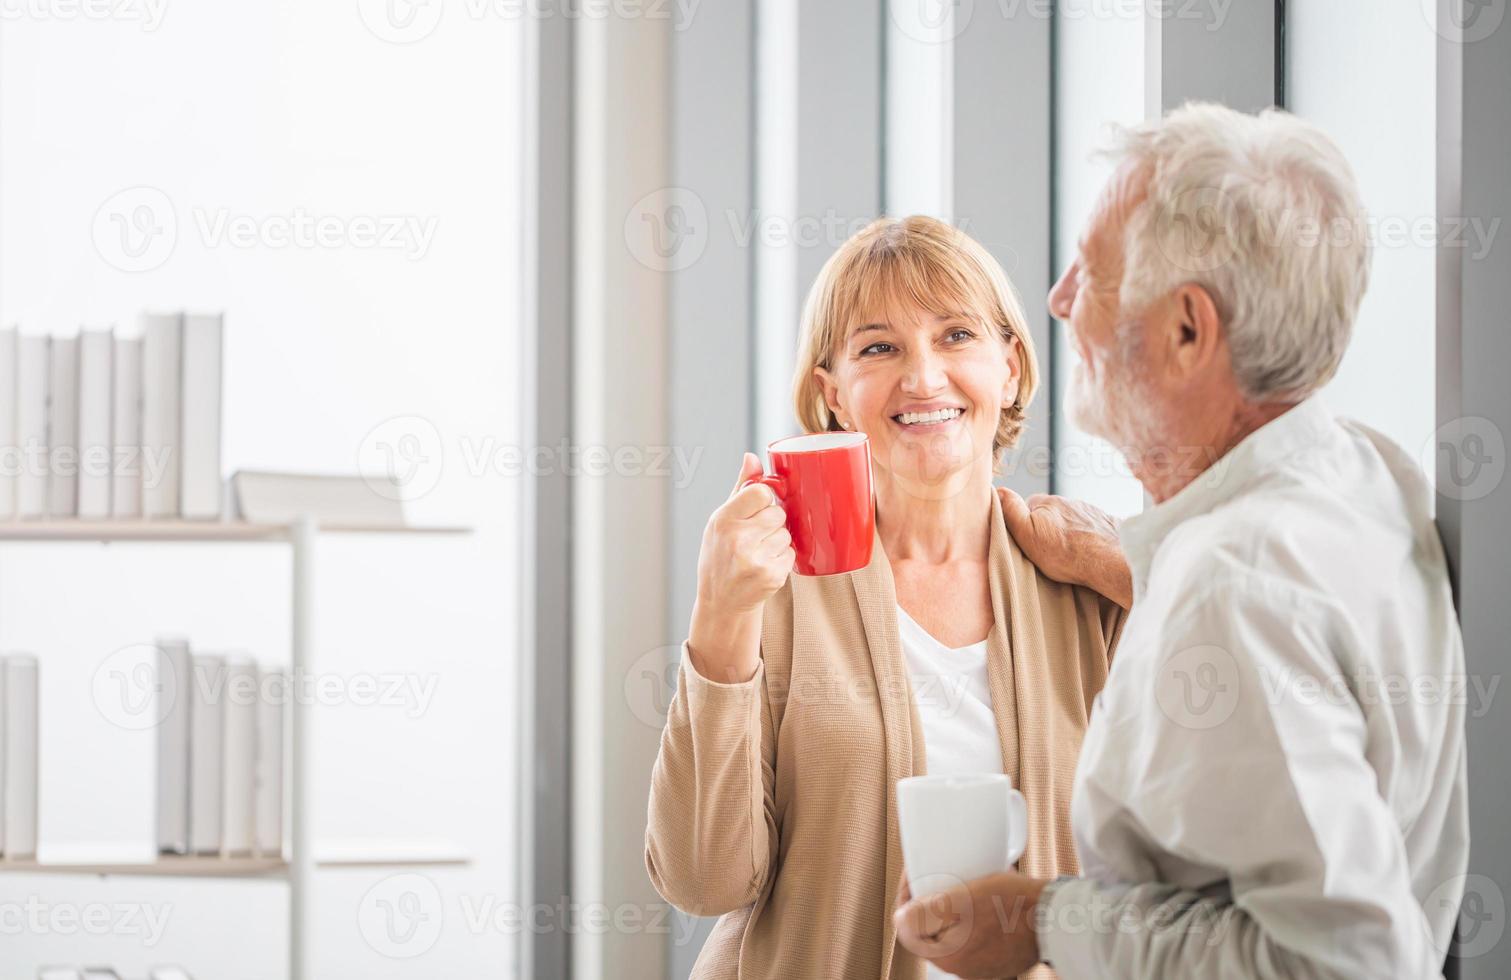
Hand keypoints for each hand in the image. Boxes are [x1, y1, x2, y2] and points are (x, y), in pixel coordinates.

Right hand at [687, 453, 795, 681]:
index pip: (762, 492)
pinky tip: (764, 566)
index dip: (764, 499)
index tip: (758, 508)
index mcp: (723, 520)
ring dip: (778, 541)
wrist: (720, 602)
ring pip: (787, 534)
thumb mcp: (720, 521)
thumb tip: (752, 457)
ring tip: (758, 553)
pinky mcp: (771, 576)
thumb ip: (740, 488)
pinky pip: (791, 554)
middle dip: (772, 523)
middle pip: (778, 513)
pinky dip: (782, 559)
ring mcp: (755, 560)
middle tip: (756, 536)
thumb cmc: (719, 556)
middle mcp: (738, 539)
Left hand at [893, 871, 1047, 977]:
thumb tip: (899, 919)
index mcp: (947, 956)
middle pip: (929, 929)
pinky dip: (974, 917)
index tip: (914, 874)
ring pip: (953, 931)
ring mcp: (981, 965)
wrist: (1055, 917)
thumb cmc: (1011, 905)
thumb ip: (925, 914)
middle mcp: (962, 968)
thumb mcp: (961, 901)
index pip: (908, 926)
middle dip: (930, 900)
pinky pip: (975, 936)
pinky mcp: (999, 959)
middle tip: (939, 874)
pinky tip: (984, 900)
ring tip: (964, 884)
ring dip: (953, 908)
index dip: (907, 896)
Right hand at [998, 487, 1131, 608]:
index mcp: (1049, 502)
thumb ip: (1011, 511)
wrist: (1111, 562)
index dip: (1026, 524)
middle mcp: (1071, 502)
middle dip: (1050, 527)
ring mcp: (1092, 512)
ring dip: (1071, 533)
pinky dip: (1090, 538)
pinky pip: (1094, 529)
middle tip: (1049, 550)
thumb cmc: (1067, 553)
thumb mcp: (1028, 534)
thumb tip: (998, 490)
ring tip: (1070, 554)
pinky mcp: (1109, 524)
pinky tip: (1090, 553)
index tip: (1028, 540)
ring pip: (1074, 521)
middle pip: (1053, 514)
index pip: (1029, 507)